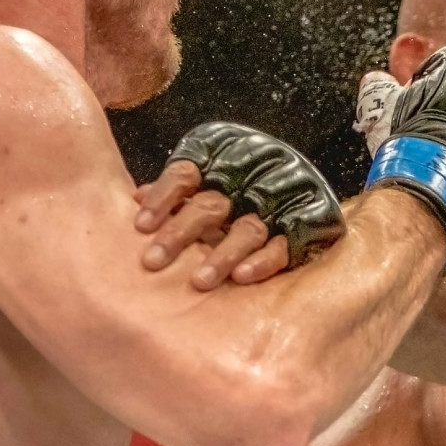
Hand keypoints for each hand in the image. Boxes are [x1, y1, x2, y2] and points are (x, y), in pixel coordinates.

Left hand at [134, 161, 291, 288]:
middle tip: (153, 261)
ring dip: (221, 256)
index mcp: (220, 164)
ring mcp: (277, 207)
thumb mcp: (206, 182)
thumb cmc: (240, 192)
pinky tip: (241, 277)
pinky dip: (261, 262)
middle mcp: (247, 183)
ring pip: (246, 230)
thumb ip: (175, 191)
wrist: (308, 194)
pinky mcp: (302, 231)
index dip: (162, 197)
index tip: (140, 226)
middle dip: (179, 234)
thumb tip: (137, 198)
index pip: (185, 174)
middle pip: (210, 206)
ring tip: (199, 281)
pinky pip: (281, 247)